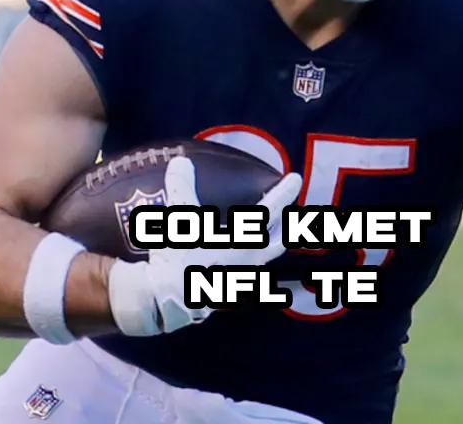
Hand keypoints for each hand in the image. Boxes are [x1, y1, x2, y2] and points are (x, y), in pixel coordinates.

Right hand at [108, 156, 301, 335]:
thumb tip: (181, 160)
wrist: (165, 302)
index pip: (270, 211)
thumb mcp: (179, 220)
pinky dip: (250, 256)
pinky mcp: (226, 289)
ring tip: (272, 231)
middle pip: (278, 239)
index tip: (297, 178)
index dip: (283, 193)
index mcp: (242, 241)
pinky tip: (238, 253)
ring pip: (264, 256)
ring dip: (271, 241)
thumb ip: (181, 187)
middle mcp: (247, 260)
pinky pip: (246, 268)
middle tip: (296, 211)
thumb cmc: (176, 259)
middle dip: (290, 224)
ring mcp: (239, 277)